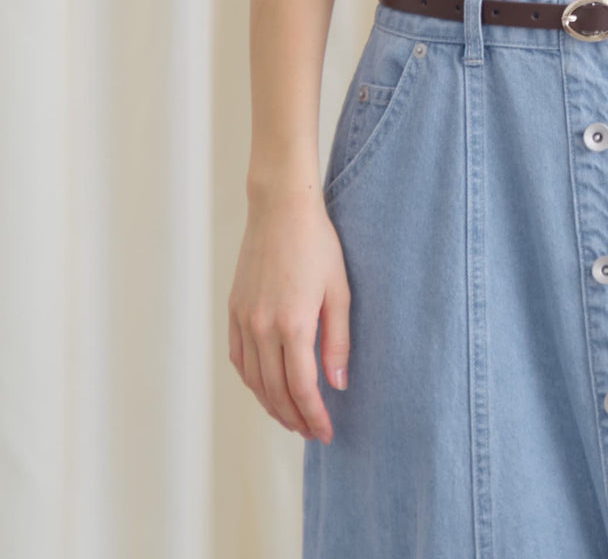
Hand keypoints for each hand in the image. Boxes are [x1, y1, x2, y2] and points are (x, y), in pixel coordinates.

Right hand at [228, 187, 350, 444]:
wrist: (280, 209)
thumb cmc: (317, 244)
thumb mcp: (339, 290)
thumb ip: (337, 340)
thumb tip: (337, 384)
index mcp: (293, 324)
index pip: (302, 388)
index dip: (314, 416)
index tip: (326, 432)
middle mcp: (263, 328)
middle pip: (275, 391)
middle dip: (294, 418)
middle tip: (311, 431)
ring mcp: (244, 320)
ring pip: (254, 380)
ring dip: (272, 405)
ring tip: (291, 417)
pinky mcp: (234, 310)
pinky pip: (239, 359)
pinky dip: (251, 381)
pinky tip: (265, 387)